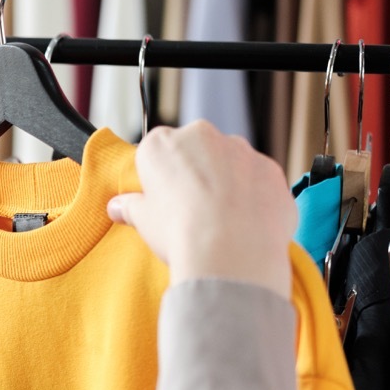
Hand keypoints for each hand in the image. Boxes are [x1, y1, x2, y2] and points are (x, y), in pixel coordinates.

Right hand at [107, 121, 297, 299]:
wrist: (231, 253)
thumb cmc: (179, 232)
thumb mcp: (142, 221)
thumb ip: (130, 207)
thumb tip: (117, 207)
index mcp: (162, 143)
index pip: (155, 150)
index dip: (158, 175)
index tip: (161, 198)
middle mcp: (202, 136)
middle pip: (195, 150)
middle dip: (195, 173)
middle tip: (191, 209)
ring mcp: (241, 150)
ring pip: (230, 162)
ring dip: (227, 182)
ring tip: (223, 220)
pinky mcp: (272, 169)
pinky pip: (258, 179)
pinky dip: (254, 196)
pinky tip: (247, 223)